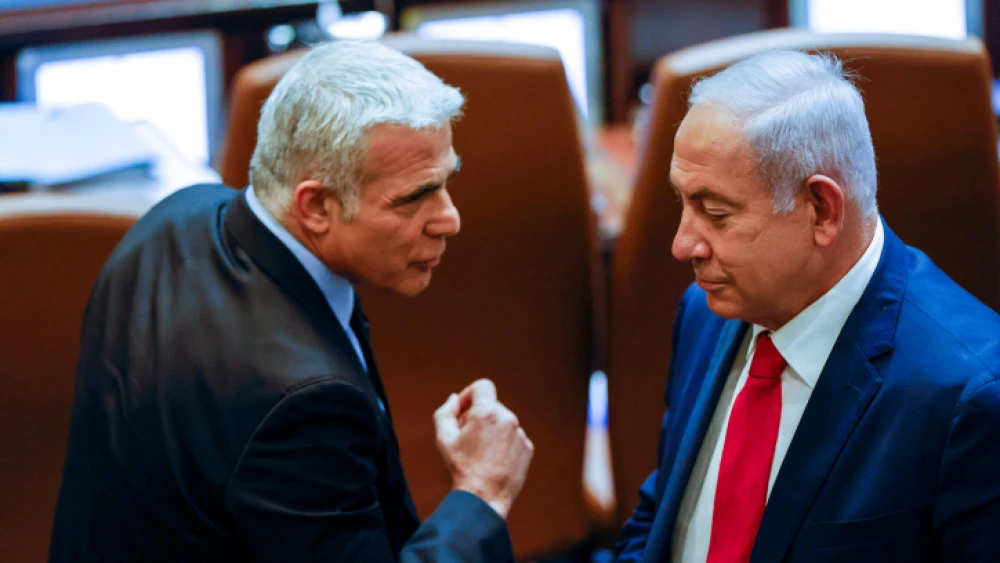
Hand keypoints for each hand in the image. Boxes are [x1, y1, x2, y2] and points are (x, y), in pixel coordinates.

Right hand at [434, 379, 533, 519]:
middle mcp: (508, 418)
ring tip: (480, 452)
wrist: (483, 499)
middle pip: (491, 405)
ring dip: (491, 430)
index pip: (482, 386)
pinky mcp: (528, 448)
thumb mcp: (443, 437)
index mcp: (488, 412)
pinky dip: (503, 443)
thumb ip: (446, 411)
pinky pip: (513, 437)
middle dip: (478, 415)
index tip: (463, 410)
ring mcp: (521, 434)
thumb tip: (454, 399)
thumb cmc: (461, 468)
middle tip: (466, 437)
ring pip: (503, 422)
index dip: (469, 394)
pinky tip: (493, 460)